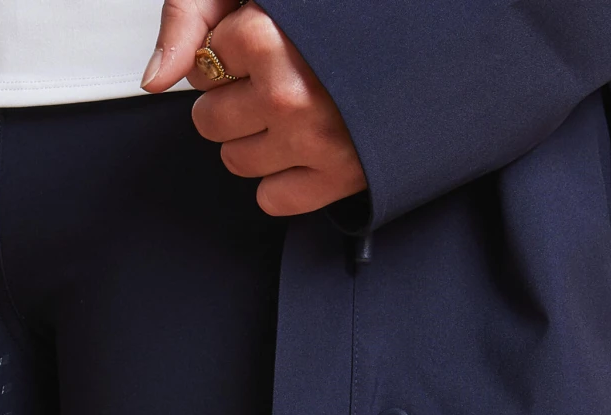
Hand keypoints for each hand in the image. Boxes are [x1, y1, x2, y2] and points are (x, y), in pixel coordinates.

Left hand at [142, 1, 366, 217]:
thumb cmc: (360, 9)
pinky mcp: (338, 177)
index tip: (260, 41)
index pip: (203, 64)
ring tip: (295, 109)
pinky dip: (283, 179)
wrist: (453, 34)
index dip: (227, 52)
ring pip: (235, 161)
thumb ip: (194, 14)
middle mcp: (289, 91)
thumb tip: (157, 79)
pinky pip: (271, 199)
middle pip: (209, 120)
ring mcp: (313, 139)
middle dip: (233, 100)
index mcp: (270, 34)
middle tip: (276, 78)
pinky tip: (306, 145)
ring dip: (255, 139)